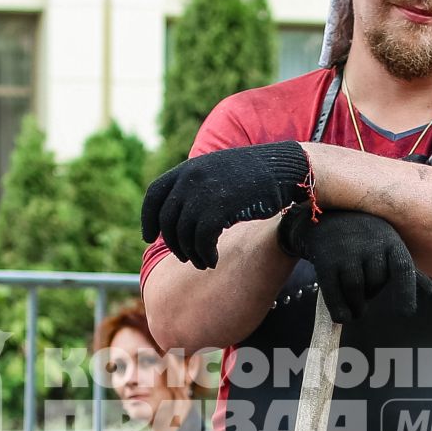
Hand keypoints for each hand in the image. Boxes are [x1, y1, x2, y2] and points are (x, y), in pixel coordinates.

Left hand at [141, 142, 309, 268]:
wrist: (283, 169)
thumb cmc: (254, 176)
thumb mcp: (218, 174)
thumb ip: (196, 187)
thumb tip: (178, 214)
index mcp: (188, 168)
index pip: (154, 195)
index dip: (148, 219)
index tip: (149, 237)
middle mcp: (191, 178)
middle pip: (167, 220)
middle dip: (173, 244)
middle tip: (185, 257)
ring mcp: (205, 191)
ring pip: (183, 233)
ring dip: (190, 254)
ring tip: (202, 262)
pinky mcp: (221, 207)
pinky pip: (201, 240)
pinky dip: (204, 255)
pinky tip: (212, 261)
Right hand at [277, 207, 431, 323]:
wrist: (325, 216)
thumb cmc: (364, 235)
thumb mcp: (387, 244)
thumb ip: (406, 269)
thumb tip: (428, 291)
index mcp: (391, 242)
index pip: (403, 268)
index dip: (406, 292)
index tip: (405, 314)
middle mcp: (370, 245)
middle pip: (376, 283)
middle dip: (372, 293)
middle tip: (365, 291)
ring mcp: (346, 252)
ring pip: (356, 290)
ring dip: (356, 305)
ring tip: (356, 308)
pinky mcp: (326, 261)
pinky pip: (334, 292)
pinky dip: (339, 309)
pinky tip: (342, 316)